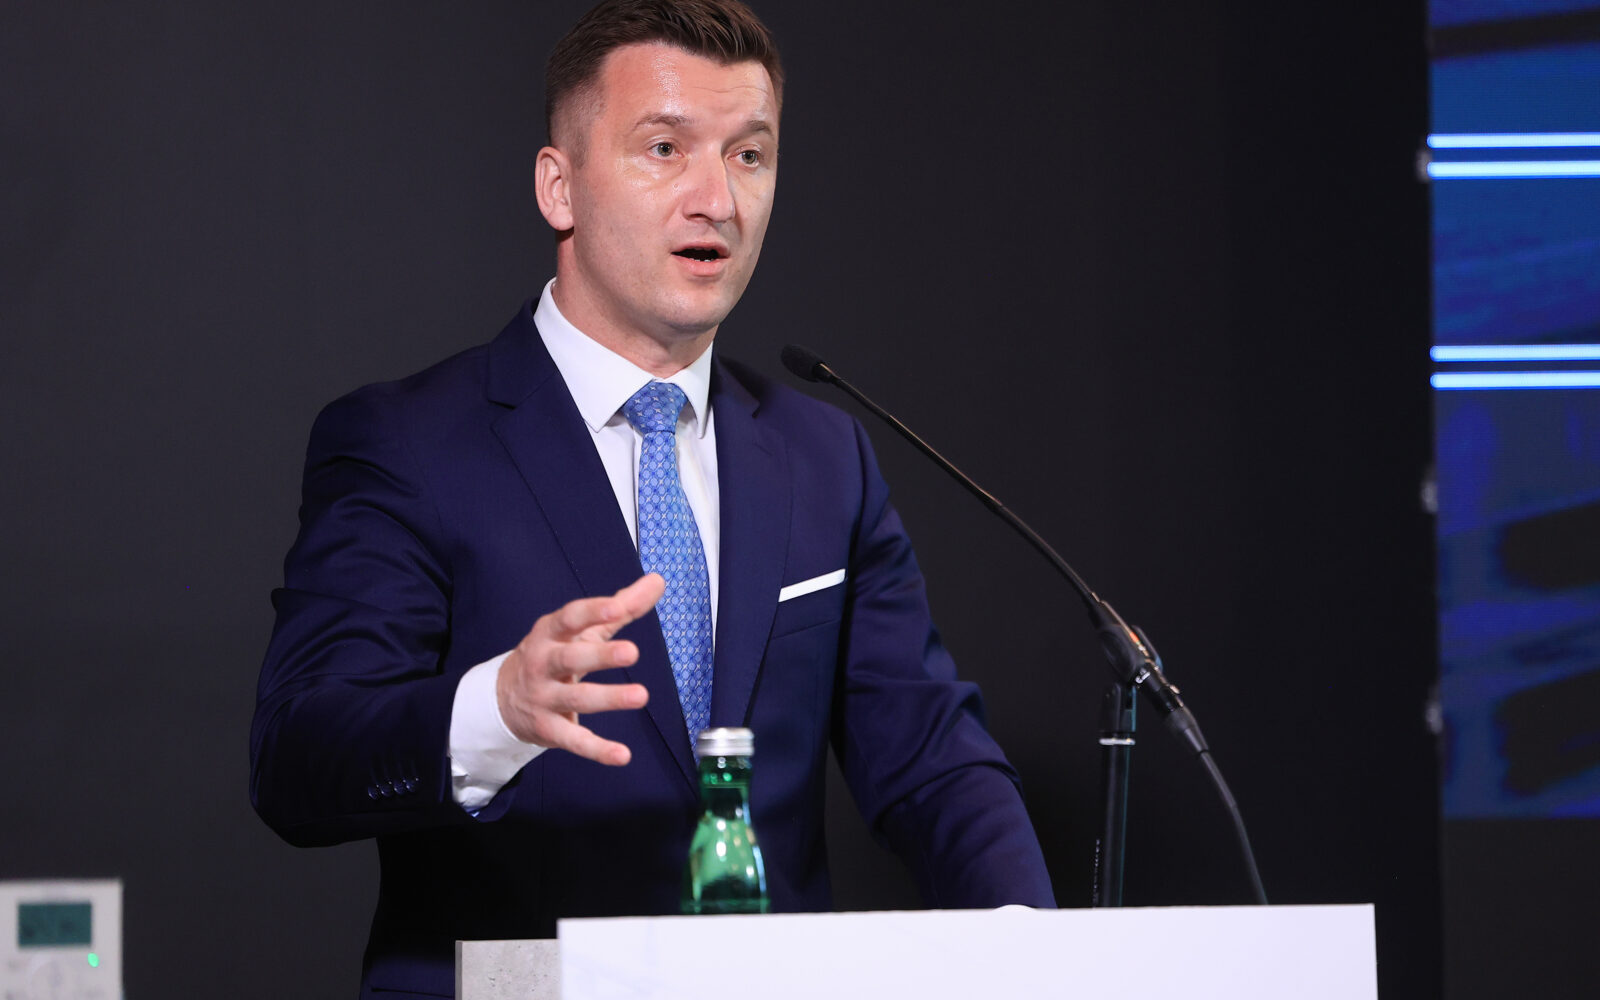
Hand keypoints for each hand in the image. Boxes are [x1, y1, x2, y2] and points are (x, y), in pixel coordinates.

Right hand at [496, 573, 663, 765]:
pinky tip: (622, 755)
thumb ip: (622, 606)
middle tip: (632, 652)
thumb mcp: (583, 628)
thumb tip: (658, 581)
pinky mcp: (548, 729)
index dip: (592, 612)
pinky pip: (573, 740)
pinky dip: (597, 750)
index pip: (570, 618)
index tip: (616, 608)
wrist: (503, 697)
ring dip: (608, 699)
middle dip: (600, 656)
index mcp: (551, 633)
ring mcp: (544, 697)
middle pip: (570, 658)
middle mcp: (544, 663)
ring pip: (576, 698)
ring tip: (640, 696)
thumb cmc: (555, 653)